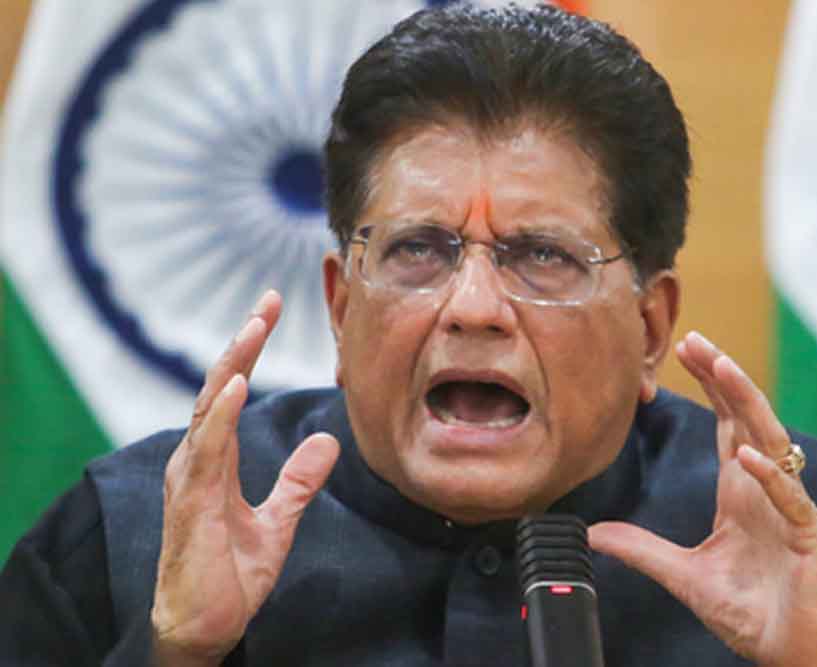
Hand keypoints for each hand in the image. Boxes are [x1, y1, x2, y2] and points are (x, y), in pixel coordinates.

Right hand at [151, 291, 340, 665]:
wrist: (207, 626)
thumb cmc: (230, 574)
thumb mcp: (278, 520)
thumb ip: (299, 480)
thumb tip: (329, 441)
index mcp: (216, 458)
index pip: (232, 390)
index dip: (249, 349)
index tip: (269, 310)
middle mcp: (198, 459)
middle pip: (219, 387)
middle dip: (242, 341)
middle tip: (267, 301)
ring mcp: (190, 477)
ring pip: (209, 407)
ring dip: (232, 364)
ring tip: (254, 327)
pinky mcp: (191, 502)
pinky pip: (206, 449)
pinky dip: (221, 414)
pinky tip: (236, 384)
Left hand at [589, 332, 816, 666]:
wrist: (795, 655)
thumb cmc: (754, 613)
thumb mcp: (685, 576)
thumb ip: (643, 550)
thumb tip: (596, 533)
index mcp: (740, 494)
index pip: (725, 426)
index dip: (709, 388)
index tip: (684, 352)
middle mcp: (766, 491)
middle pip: (746, 420)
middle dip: (723, 378)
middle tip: (696, 340)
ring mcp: (791, 510)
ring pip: (772, 443)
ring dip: (747, 404)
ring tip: (722, 367)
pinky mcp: (809, 538)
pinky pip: (790, 500)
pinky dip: (768, 478)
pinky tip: (745, 456)